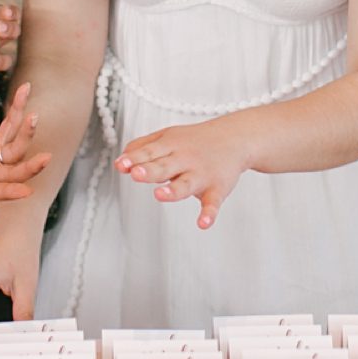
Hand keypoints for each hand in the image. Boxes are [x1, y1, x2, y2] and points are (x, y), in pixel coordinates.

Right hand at [0, 81, 49, 199]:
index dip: (8, 192)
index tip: (26, 191)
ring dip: (26, 131)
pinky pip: (9, 125)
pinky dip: (17, 110)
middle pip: (12, 171)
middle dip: (29, 166)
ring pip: (15, 146)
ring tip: (33, 113)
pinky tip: (24, 92)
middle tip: (47, 158)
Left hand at [114, 118, 248, 230]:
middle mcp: (185, 159)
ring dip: (173, 190)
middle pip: (164, 167)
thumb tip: (121, 161)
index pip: (149, 152)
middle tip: (136, 174)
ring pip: (185, 185)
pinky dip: (209, 214)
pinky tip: (202, 223)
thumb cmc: (196, 141)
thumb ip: (143, 147)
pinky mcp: (216, 189)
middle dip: (150, 171)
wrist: (236, 138)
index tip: (121, 165)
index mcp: (171, 145)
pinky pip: (212, 203)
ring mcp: (201, 175)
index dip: (134, 159)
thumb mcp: (168, 136)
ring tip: (160, 194)